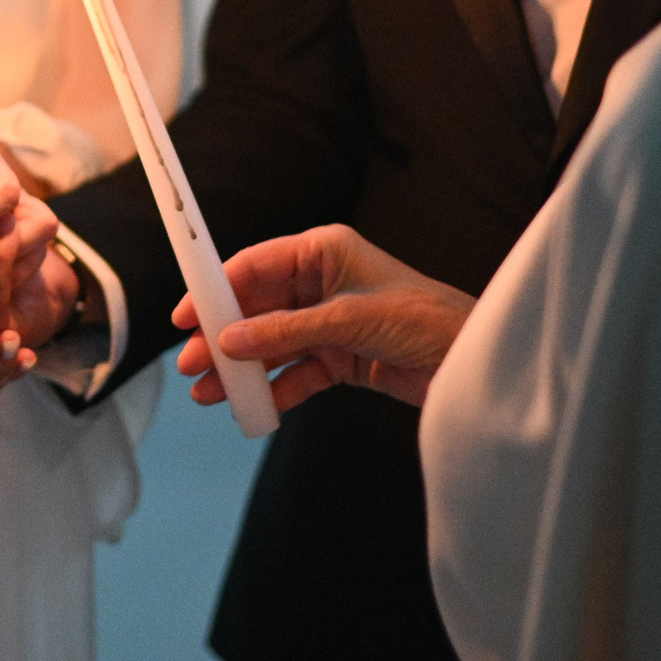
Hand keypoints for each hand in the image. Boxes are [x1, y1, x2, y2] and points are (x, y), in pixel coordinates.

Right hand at [173, 225, 474, 411]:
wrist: (474, 362)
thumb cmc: (426, 319)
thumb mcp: (348, 320)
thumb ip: (285, 332)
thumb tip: (229, 340)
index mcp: (324, 252)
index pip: (254, 265)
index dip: (216, 289)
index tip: (185, 315)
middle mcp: (322, 284)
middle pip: (256, 309)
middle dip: (223, 337)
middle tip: (193, 363)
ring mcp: (329, 323)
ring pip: (271, 345)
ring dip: (241, 369)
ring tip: (209, 394)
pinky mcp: (341, 359)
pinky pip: (296, 373)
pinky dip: (274, 390)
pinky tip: (252, 408)